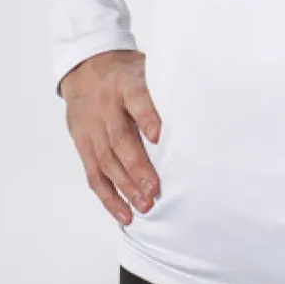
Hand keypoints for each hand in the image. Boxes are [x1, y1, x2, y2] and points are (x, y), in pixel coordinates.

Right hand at [60, 49, 162, 226]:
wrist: (84, 69)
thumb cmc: (125, 74)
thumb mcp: (145, 69)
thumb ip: (164, 88)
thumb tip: (201, 105)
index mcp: (124, 83)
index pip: (136, 98)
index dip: (147, 116)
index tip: (159, 135)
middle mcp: (105, 107)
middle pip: (119, 138)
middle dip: (137, 166)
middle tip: (155, 189)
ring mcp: (91, 128)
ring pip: (106, 161)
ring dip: (125, 187)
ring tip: (145, 205)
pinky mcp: (83, 146)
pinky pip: (94, 175)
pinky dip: (109, 197)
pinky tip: (125, 214)